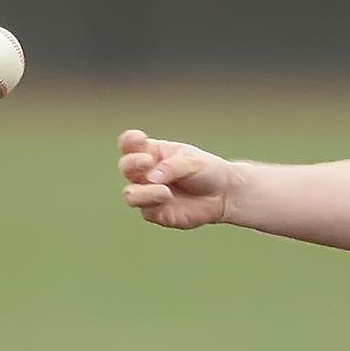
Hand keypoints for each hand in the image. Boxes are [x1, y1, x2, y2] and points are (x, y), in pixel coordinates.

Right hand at [118, 130, 234, 229]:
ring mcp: (149, 194)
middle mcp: (145, 173)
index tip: (139, 138)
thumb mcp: (192, 162)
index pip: (129, 145)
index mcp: (151, 153)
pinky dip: (154, 203)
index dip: (128, 141)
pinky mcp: (156, 212)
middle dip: (132, 163)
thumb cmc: (206, 171)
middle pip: (125, 167)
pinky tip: (168, 197)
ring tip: (164, 190)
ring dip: (143, 191)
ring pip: (130, 194)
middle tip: (147, 162)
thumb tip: (150, 178)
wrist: (224, 194)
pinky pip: (147, 211)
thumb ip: (171, 167)